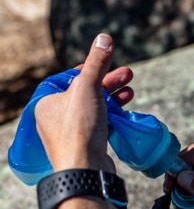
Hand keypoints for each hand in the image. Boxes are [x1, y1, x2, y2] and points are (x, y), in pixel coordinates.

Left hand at [35, 34, 133, 172]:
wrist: (86, 169)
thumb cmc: (80, 127)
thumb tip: (104, 38)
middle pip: (84, 92)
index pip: (67, 78)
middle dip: (108, 82)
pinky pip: (98, 124)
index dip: (88, 69)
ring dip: (113, 98)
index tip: (106, 64)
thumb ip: (96, 63)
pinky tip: (125, 110)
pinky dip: (111, 115)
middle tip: (128, 74)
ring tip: (130, 90)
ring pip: (94, 109)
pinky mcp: (86, 145)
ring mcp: (71, 133)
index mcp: (47, 102)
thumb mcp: (87, 87)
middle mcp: (56, 118)